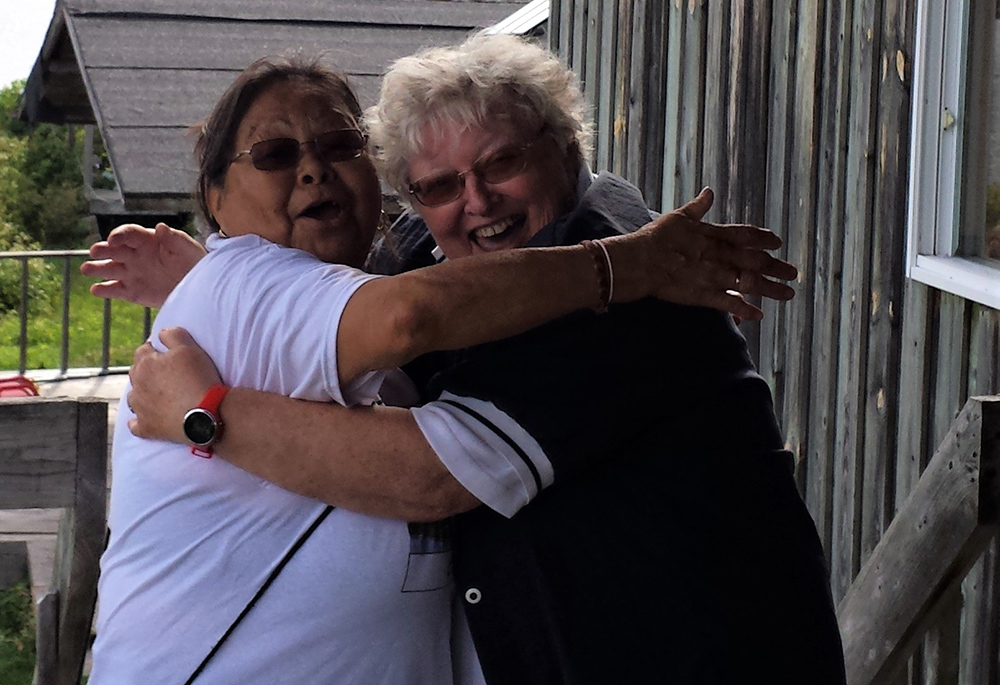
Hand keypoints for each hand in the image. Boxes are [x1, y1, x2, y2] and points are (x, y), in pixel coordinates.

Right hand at [81, 223, 205, 307]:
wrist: (199, 287)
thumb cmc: (194, 262)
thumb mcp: (188, 249)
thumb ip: (174, 239)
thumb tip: (161, 227)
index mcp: (147, 241)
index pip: (128, 234)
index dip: (119, 235)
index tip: (114, 240)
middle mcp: (134, 255)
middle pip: (114, 250)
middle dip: (103, 249)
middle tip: (95, 251)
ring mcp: (131, 273)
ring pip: (109, 269)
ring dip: (96, 268)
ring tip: (86, 269)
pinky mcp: (132, 292)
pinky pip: (115, 291)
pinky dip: (104, 290)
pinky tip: (96, 289)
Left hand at [127, 327, 220, 442]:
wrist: (206, 413)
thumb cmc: (198, 378)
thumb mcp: (190, 348)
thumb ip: (173, 335)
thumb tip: (160, 333)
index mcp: (146, 364)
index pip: (143, 350)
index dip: (154, 350)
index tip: (166, 354)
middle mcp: (137, 385)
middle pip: (136, 373)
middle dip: (147, 371)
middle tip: (166, 374)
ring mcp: (140, 408)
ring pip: (133, 398)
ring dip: (142, 394)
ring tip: (159, 395)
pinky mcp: (146, 428)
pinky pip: (135, 425)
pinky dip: (139, 421)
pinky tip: (147, 419)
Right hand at [612, 188, 797, 320]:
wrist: (640, 261)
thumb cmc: (656, 238)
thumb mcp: (679, 217)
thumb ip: (698, 207)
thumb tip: (709, 192)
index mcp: (714, 235)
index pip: (746, 235)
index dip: (764, 239)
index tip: (777, 243)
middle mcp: (720, 255)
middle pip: (756, 261)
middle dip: (777, 267)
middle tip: (793, 272)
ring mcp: (714, 276)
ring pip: (750, 283)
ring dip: (771, 289)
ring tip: (788, 294)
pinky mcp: (703, 295)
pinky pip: (730, 304)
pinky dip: (745, 309)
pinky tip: (758, 315)